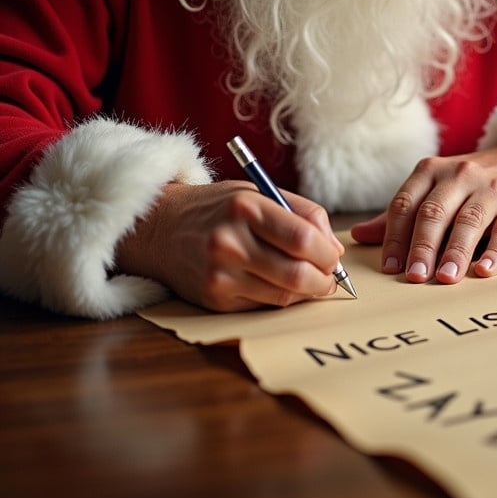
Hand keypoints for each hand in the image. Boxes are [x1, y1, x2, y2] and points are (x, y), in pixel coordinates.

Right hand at [115, 180, 344, 310]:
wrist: (161, 228)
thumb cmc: (218, 207)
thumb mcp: (258, 192)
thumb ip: (301, 213)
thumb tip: (335, 247)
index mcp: (246, 207)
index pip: (302, 238)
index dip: (328, 253)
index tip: (335, 256)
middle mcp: (230, 242)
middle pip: (296, 273)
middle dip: (324, 279)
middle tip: (330, 277)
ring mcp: (220, 274)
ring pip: (283, 295)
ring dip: (306, 292)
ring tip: (311, 281)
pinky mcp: (215, 299)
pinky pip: (263, 305)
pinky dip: (280, 298)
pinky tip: (280, 285)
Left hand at [350, 137, 496, 283]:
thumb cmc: (472, 184)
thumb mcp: (435, 188)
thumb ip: (401, 214)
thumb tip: (358, 236)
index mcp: (431, 171)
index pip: (406, 204)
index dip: (394, 236)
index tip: (388, 267)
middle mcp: (459, 176)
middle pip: (434, 212)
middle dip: (422, 246)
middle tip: (413, 277)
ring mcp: (490, 191)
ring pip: (468, 221)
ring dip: (455, 251)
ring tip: (445, 278)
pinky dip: (495, 252)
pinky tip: (484, 271)